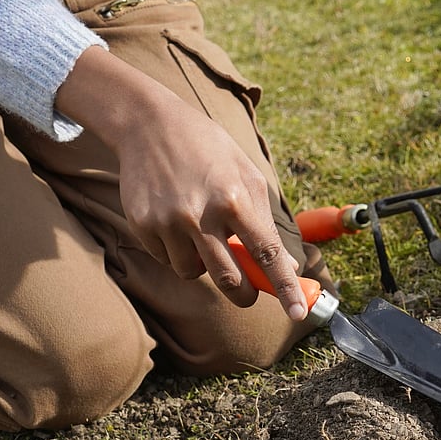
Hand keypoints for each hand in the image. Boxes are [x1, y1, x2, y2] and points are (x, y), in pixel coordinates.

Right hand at [55, 47, 308, 320]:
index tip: (298, 313)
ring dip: (205, 267)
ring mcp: (168, 222)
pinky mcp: (142, 225)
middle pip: (229, 279)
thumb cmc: (209, 150)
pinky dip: (177, 252)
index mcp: (234, 199)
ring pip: (193, 272)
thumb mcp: (247, 175)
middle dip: (244, 295)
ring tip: (203, 237)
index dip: (285, 287)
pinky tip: (176, 224)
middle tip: (249, 295)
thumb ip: (264, 221)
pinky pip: (167, 259)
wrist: (150, 126)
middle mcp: (201, 214)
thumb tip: (283, 265)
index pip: (266, 254)